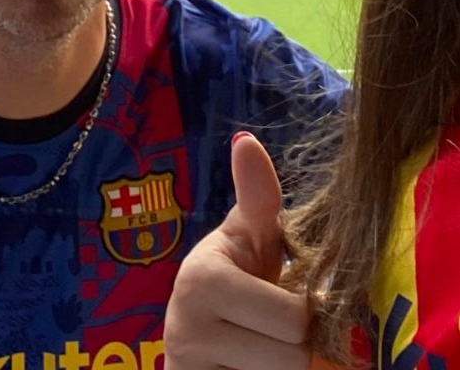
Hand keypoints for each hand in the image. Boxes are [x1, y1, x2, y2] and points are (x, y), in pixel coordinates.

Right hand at [163, 132, 309, 369]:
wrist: (194, 342)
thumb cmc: (232, 282)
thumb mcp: (246, 239)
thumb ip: (256, 196)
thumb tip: (246, 140)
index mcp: (204, 279)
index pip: (294, 318)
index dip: (302, 315)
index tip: (283, 304)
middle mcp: (186, 328)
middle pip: (292, 358)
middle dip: (292, 349)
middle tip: (271, 334)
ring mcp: (187, 368)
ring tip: (257, 356)